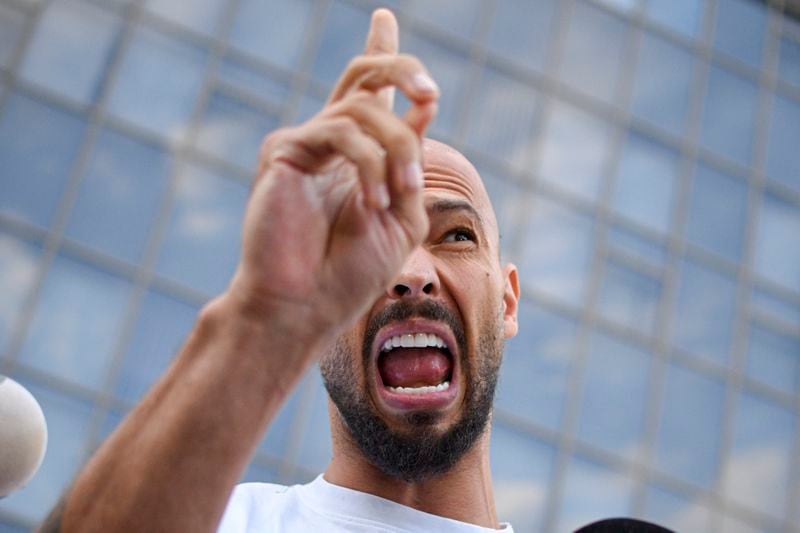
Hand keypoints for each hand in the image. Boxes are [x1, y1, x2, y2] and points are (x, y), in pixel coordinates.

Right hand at [227, 9, 438, 350]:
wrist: (305, 306)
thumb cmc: (351, 272)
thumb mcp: (403, 216)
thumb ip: (413, 164)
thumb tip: (424, 109)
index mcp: (358, 157)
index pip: (370, 95)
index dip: (382, 55)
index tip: (384, 17)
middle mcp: (331, 142)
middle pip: (365, 75)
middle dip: (402, 68)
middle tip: (431, 91)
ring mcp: (306, 143)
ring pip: (367, 108)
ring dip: (399, 151)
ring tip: (399, 196)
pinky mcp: (285, 149)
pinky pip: (344, 133)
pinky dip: (370, 166)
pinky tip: (372, 203)